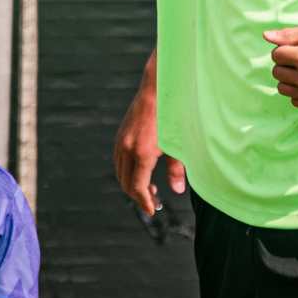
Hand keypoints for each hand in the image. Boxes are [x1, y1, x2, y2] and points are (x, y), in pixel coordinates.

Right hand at [113, 76, 184, 214]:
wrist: (158, 88)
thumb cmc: (172, 115)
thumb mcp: (179, 144)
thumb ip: (177, 169)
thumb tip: (178, 190)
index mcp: (142, 153)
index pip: (138, 188)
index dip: (145, 202)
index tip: (152, 210)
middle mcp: (128, 149)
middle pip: (126, 184)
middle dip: (138, 196)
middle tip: (154, 200)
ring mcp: (122, 141)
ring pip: (120, 173)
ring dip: (132, 184)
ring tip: (150, 186)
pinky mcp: (121, 135)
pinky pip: (118, 160)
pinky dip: (127, 171)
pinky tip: (142, 169)